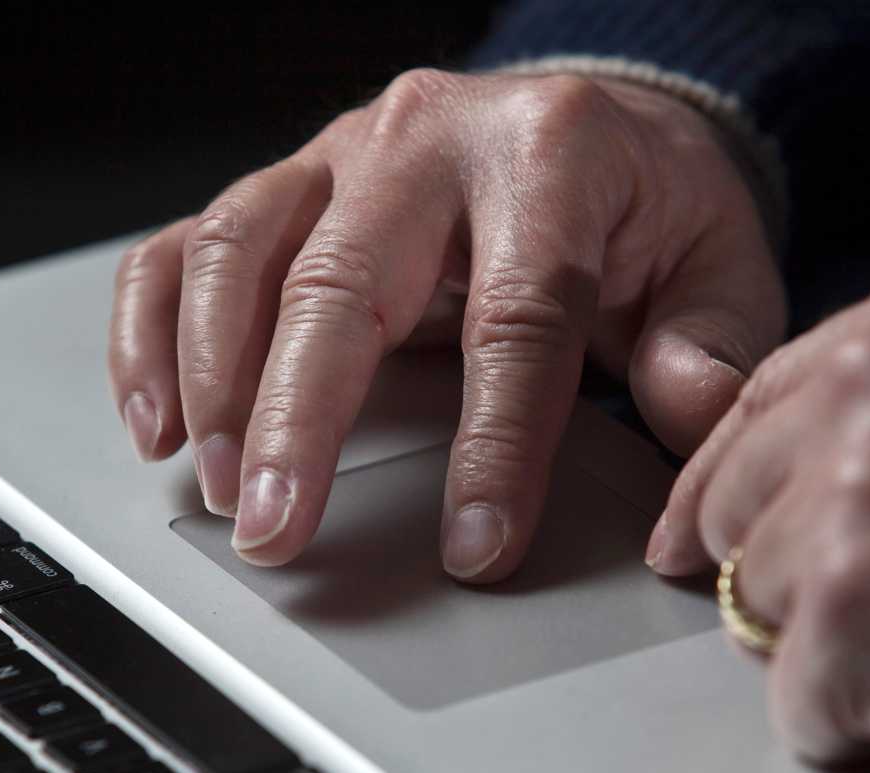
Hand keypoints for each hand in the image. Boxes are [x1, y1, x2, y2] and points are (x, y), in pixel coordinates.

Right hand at [107, 67, 784, 580]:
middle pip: (343, 280)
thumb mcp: (718, 262)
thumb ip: (708, 343)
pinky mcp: (281, 190)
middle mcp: (425, 140)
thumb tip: (690, 412)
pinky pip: (183, 248)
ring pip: (239, 251)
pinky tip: (156, 421)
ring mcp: (335, 159)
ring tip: (220, 487)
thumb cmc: (644, 206)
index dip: (494, 442)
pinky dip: (151, 334)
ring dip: (213, 377)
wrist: (588, 126)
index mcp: (549, 154)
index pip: (519, 312)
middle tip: (278, 528)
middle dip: (302, 418)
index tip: (474, 548)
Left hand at [651, 254, 869, 772]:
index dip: (724, 481)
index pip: (758, 404)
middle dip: (787, 567)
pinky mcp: (850, 616)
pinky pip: (796, 698)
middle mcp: (866, 392)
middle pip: (739, 504)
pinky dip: (853, 721)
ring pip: (758, 604)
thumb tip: (779, 473)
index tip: (689, 532)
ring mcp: (850, 503)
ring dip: (830, 646)